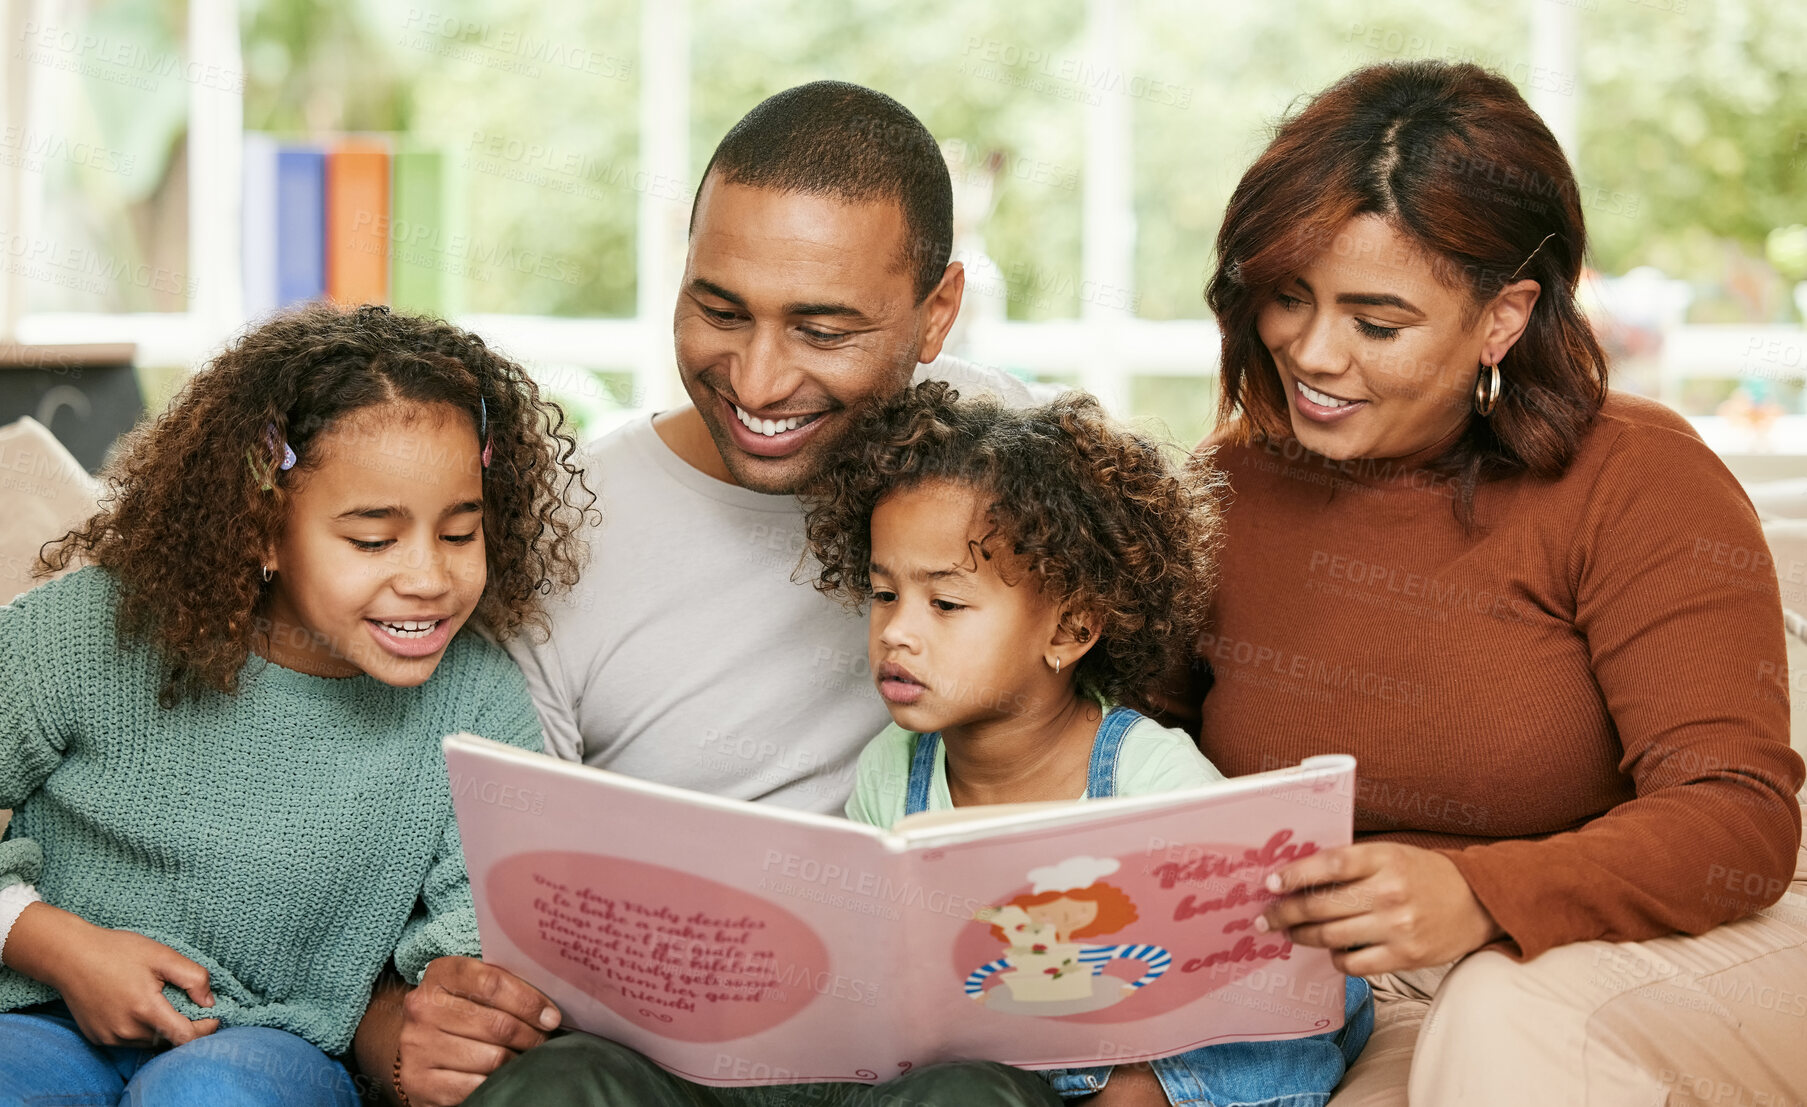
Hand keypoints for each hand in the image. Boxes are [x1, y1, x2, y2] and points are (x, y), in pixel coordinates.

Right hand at [4, 903, 218, 1046]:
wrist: (70, 955)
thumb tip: (209, 1002)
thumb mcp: (162, 955)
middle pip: (169, 1041)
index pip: (185, 1037)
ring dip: (163, 1029)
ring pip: (150, 1043)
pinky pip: (129, 1041)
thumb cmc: (117, 951)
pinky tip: (139, 1008)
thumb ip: (193, 978)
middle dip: (185, 1026)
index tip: (213, 1014)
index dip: (205, 1028)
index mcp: (145, 1010)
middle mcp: (126, 1030)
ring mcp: (110, 1037)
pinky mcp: (98, 1038)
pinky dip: (142, 1030)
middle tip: (190, 1004)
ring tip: (163, 1003)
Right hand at [393, 957, 559, 1106]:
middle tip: (544, 1040)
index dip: (528, 1001)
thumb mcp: (471, 987)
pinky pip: (476, 1087)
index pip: (492, 983)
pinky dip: (496, 1083)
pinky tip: (502, 1076)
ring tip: (524, 1057)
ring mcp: (419, 1046)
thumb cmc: (457, 1011)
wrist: (413, 1047)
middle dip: (530, 1035)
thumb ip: (504, 986)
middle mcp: (424, 1008)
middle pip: (497, 1024)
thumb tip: (548, 1008)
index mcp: (441, 974)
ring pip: (491, 1058)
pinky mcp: (420, 1082)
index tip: (551, 1016)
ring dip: (517, 1060)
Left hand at [1257, 842, 1503, 975]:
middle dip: (1285, 913)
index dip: (1295, 874)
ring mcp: (1398, 927)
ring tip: (1291, 933)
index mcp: (1384, 859)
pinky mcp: (1405, 957)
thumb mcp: (1390, 855)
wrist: (1477, 902)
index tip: (1271, 882)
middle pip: (1322, 906)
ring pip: (1331, 937)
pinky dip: (1336, 959)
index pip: (1331, 864)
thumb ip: (1350, 863)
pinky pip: (1354, 964)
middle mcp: (1389, 892)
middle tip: (1266, 918)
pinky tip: (1332, 950)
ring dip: (1303, 936)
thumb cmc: (1423, 875)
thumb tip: (1296, 876)